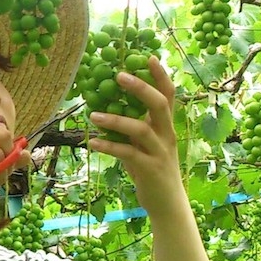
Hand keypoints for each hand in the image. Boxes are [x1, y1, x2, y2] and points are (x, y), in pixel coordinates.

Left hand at [85, 56, 184, 208]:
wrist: (167, 204)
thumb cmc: (151, 169)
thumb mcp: (146, 144)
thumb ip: (135, 126)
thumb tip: (108, 106)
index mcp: (167, 126)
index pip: (169, 95)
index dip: (160, 76)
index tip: (148, 56)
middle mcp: (167, 135)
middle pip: (160, 105)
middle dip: (140, 88)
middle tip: (119, 75)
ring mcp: (160, 152)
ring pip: (142, 130)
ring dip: (116, 120)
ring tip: (92, 115)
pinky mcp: (150, 169)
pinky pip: (129, 154)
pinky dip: (109, 147)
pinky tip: (92, 143)